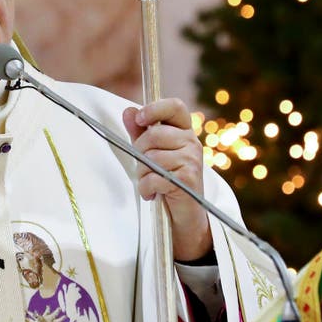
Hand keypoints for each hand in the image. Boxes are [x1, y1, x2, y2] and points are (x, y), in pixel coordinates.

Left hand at [123, 99, 211, 260]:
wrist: (185, 214)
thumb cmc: (166, 179)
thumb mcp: (150, 152)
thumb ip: (140, 132)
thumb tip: (128, 111)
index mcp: (184, 131)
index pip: (175, 106)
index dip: (155, 108)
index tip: (139, 119)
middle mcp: (192, 142)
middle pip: (153, 135)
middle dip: (140, 153)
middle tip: (144, 167)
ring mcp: (192, 160)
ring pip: (151, 158)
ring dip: (142, 174)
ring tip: (150, 182)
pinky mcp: (188, 179)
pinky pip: (154, 178)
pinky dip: (146, 188)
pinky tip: (152, 194)